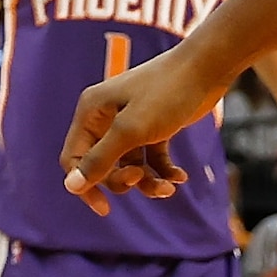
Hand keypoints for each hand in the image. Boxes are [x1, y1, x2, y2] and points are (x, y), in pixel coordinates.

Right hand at [63, 39, 234, 209]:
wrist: (206, 68)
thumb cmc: (166, 94)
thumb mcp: (131, 130)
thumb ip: (100, 160)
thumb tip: (70, 187)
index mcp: (91, 112)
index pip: (73, 158)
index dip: (85, 185)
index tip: (105, 209)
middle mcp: (106, 117)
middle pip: (101, 165)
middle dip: (122, 180)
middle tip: (142, 178)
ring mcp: (131, 121)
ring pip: (129, 165)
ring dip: (146, 181)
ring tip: (169, 187)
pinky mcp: (155, 126)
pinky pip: (151, 158)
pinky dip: (163, 170)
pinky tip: (180, 177)